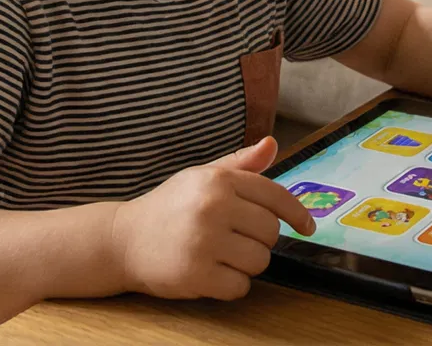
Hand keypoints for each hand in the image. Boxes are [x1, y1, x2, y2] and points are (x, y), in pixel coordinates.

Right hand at [109, 136, 314, 300]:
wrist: (123, 240)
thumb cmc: (168, 208)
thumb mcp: (201, 178)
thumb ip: (239, 165)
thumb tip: (272, 144)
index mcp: (217, 180)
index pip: (275, 196)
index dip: (297, 214)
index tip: (308, 227)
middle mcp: (212, 206)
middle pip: (270, 233)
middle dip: (259, 241)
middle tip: (233, 240)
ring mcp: (204, 241)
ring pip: (259, 261)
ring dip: (245, 265)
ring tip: (219, 255)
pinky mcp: (196, 274)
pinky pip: (239, 287)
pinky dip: (230, 285)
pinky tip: (210, 273)